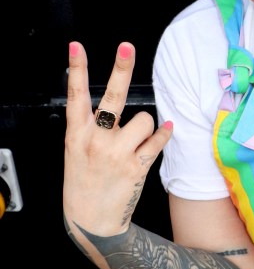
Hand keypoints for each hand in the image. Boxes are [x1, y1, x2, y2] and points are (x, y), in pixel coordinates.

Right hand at [64, 42, 172, 236]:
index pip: (75, 95)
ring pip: (144, 118)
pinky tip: (164, 132)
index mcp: (76, 134)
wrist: (92, 222)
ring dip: (146, 126)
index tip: (77, 46)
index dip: (77, 68)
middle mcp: (96, 140)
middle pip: (112, 97)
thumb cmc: (84, 182)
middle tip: (127, 47)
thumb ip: (89, 127)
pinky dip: (163, 135)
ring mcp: (116, 153)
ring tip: (135, 142)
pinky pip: (158, 140)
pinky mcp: (136, 166)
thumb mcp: (75, 152)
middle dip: (121, 69)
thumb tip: (111, 106)